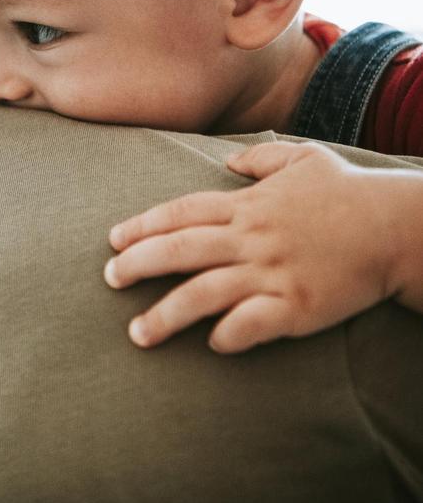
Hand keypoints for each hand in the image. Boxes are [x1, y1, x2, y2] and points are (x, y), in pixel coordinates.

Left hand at [104, 141, 413, 353]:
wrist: (399, 227)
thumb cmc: (349, 192)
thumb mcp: (303, 158)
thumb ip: (260, 158)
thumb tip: (228, 159)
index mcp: (247, 205)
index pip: (181, 213)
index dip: (142, 225)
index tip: (112, 240)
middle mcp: (252, 237)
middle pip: (180, 249)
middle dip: (137, 264)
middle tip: (108, 280)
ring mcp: (273, 272)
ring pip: (204, 293)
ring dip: (166, 314)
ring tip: (137, 333)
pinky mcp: (298, 305)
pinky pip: (252, 324)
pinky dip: (228, 335)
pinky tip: (211, 344)